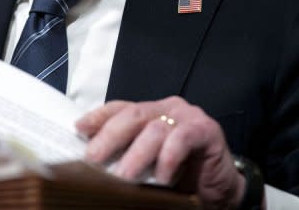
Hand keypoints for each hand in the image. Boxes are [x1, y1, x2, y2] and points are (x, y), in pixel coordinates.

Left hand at [76, 96, 247, 209]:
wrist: (220, 190)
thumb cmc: (180, 176)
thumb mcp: (147, 163)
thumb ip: (127, 154)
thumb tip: (92, 160)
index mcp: (151, 112)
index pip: (120, 107)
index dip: (98, 116)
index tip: (78, 129)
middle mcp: (167, 108)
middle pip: (132, 114)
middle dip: (110, 136)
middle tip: (94, 157)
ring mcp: (187, 116)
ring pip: (154, 128)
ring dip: (136, 155)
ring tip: (124, 177)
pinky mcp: (206, 129)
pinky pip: (181, 139)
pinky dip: (168, 159)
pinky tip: (163, 178)